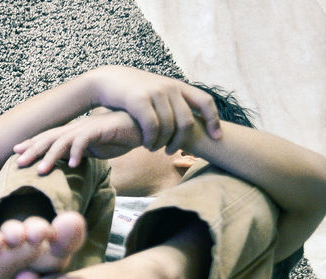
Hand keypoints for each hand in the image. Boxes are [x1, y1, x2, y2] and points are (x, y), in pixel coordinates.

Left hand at [12, 109, 143, 172]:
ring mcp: (88, 127)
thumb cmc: (120, 137)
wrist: (144, 123)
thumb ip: (80, 154)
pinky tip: (74, 165)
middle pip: (49, 138)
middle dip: (32, 150)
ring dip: (51, 156)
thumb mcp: (96, 149)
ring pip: (63, 140)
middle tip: (18, 164)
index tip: (16, 154)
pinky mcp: (102, 129)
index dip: (32, 144)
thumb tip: (66, 164)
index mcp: (74, 132)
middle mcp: (78, 127)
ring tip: (41, 171)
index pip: (48, 138)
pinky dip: (78, 152)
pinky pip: (86, 140)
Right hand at [86, 65, 220, 151]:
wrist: (108, 80)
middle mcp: (170, 87)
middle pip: (186, 121)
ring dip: (162, 143)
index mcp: (178, 86)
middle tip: (170, 151)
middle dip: (180, 141)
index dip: (214, 120)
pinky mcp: (139, 99)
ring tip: (153, 148)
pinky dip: (151, 139)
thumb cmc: (134, 93)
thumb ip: (172, 104)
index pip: (205, 102)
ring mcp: (155, 92)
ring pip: (168, 127)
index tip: (217, 138)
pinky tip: (146, 144)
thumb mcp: (158, 94)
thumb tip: (189, 124)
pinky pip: (152, 126)